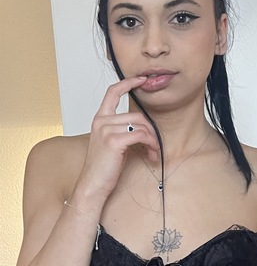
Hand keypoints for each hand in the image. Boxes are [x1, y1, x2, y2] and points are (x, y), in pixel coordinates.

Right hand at [75, 76, 159, 200]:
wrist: (92, 185)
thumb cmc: (104, 168)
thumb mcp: (112, 144)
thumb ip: (123, 131)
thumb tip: (143, 128)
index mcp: (100, 119)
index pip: (113, 92)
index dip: (128, 83)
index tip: (141, 79)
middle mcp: (101, 121)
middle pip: (137, 115)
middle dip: (151, 131)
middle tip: (155, 147)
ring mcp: (106, 130)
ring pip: (141, 125)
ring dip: (153, 140)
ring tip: (153, 153)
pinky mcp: (114, 140)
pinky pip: (141, 135)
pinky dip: (151, 144)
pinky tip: (151, 156)